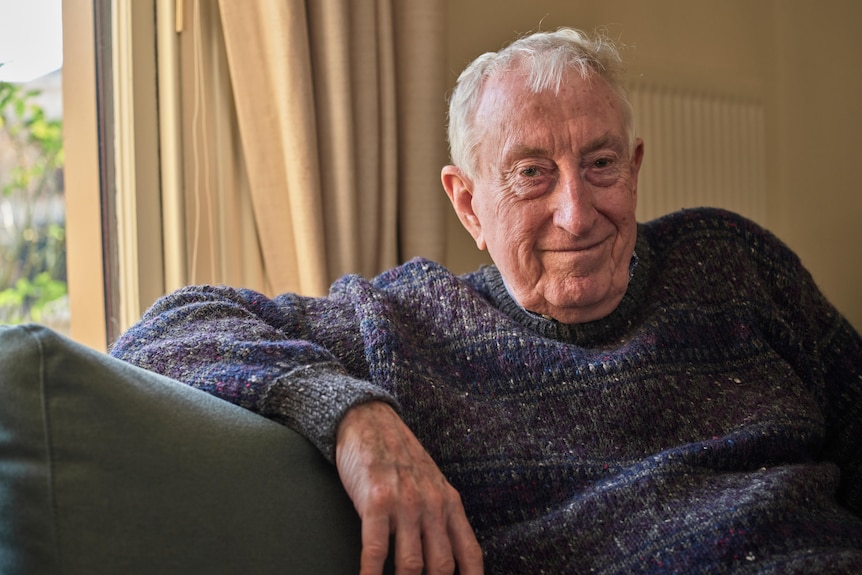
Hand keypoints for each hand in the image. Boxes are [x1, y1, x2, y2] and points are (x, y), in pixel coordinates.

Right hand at [335, 401, 483, 574]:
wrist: (370, 419)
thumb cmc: (399, 455)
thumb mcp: (432, 482)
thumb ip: (442, 516)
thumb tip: (449, 558)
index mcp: (449, 502)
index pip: (470, 554)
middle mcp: (432, 505)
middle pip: (442, 567)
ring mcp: (404, 503)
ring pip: (411, 565)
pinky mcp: (376, 501)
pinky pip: (376, 550)